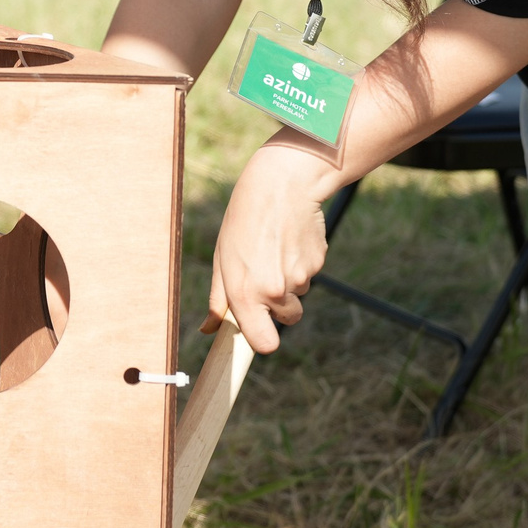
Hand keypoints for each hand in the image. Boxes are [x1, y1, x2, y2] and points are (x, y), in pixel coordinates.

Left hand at [208, 135, 333, 352]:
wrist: (282, 183)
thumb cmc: (244, 220)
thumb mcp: (222, 257)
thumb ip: (218, 299)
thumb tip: (209, 330)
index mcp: (245, 292)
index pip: (264, 344)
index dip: (264, 340)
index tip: (260, 332)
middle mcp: (274, 290)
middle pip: (288, 320)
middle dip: (280, 307)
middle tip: (267, 273)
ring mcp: (300, 277)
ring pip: (298, 294)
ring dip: (290, 280)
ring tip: (275, 247)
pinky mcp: (318, 262)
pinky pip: (310, 274)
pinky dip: (302, 262)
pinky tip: (290, 238)